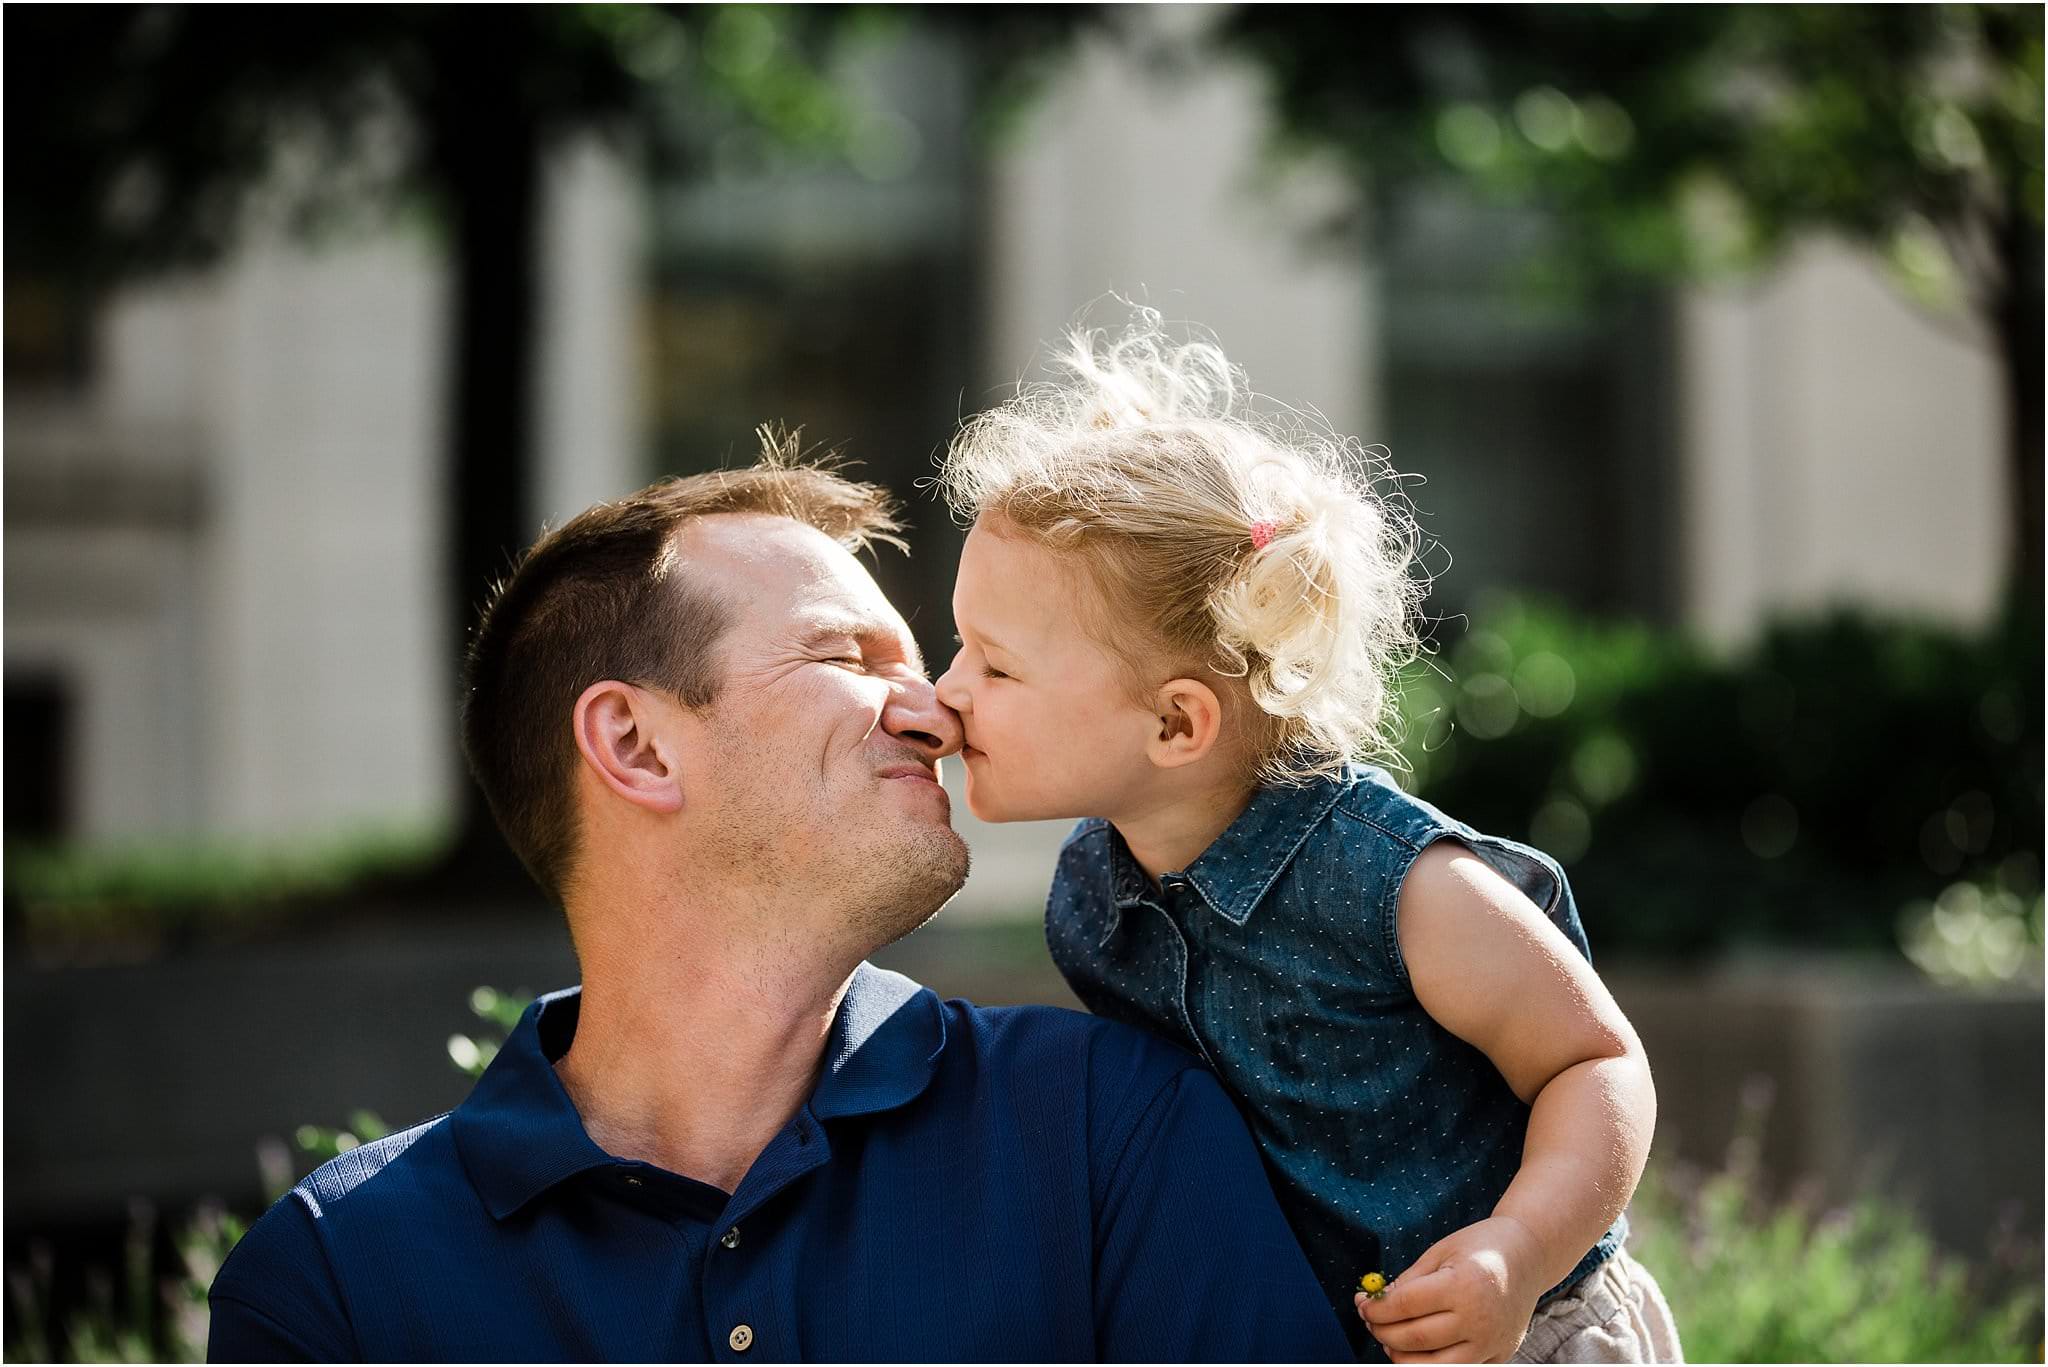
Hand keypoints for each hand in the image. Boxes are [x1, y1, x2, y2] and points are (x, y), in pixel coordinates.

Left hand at [1355, 1217, 1544, 1363]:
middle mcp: (1479, 1319)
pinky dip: (1431, 1365)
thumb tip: (1376, 1303)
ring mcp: (1491, 1342)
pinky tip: (1417, 1349)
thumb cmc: (1481, 1247)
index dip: (1376, 1308)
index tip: (1362, 1303)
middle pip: (1415, 1338)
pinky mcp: (1499, 1356)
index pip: (1406, 1305)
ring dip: (1402, 1356)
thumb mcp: (1441, 1251)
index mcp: (1463, 1285)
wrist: (1529, 1256)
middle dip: (1382, 1331)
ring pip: (1434, 1366)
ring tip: (1389, 1338)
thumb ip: (1410, 1280)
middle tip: (1369, 1320)